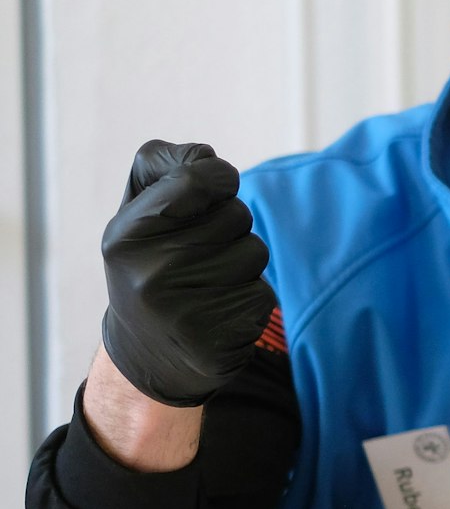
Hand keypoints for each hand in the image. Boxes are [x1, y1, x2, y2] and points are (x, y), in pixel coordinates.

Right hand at [99, 140, 274, 406]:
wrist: (148, 354)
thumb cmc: (150, 265)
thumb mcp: (137, 217)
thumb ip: (162, 170)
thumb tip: (204, 154)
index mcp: (126, 237)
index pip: (197, 179)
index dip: (219, 176)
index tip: (216, 184)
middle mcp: (151, 274)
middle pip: (235, 215)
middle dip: (229, 225)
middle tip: (199, 250)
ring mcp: (186, 310)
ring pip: (255, 252)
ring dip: (242, 262)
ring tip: (207, 281)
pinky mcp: (222, 337)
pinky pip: (264, 293)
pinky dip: (249, 296)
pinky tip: (218, 310)